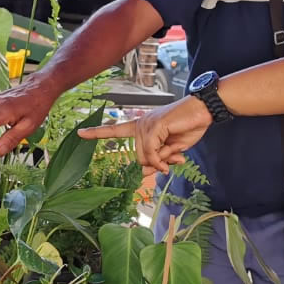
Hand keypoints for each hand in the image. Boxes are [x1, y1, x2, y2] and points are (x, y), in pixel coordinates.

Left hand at [78, 96, 212, 172]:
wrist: (203, 112)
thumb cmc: (188, 127)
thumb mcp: (172, 149)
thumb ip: (159, 158)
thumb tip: (148, 171)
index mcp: (142, 127)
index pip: (115, 130)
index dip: (97, 133)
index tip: (79, 133)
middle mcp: (141, 124)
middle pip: (138, 157)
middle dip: (156, 162)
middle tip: (173, 157)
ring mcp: (146, 124)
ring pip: (145, 156)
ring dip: (163, 160)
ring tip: (177, 151)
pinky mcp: (154, 126)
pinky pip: (152, 151)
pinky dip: (162, 158)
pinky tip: (175, 154)